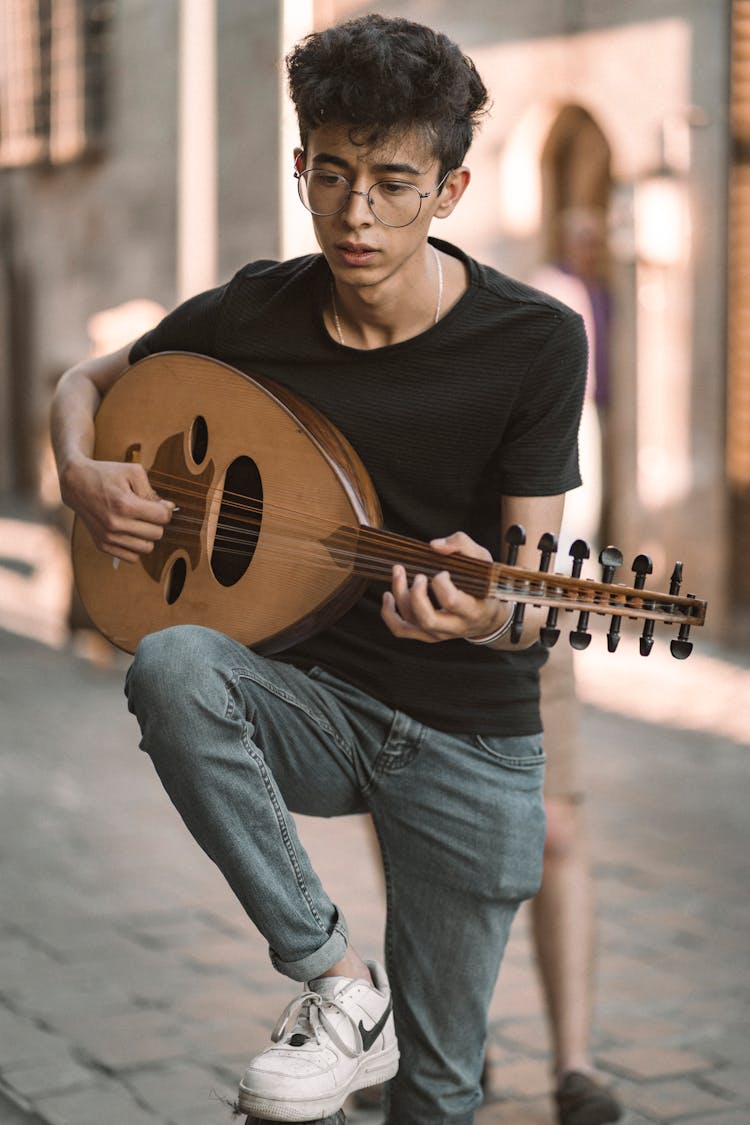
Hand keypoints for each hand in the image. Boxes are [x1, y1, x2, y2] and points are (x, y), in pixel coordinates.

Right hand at [61, 458, 174, 562]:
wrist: (76, 483)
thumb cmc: (106, 474)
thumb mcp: (133, 472)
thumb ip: (152, 491)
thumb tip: (168, 509)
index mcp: (125, 505)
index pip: (163, 517)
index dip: (166, 509)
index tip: (159, 504)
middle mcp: (115, 524)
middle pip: (157, 534)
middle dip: (157, 522)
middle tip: (147, 512)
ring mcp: (108, 537)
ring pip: (147, 548)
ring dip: (147, 536)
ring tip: (139, 522)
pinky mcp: (103, 545)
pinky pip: (132, 557)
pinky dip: (135, 546)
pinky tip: (131, 532)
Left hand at [381, 531, 507, 643]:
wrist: (488, 618)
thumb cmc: (486, 586)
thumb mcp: (483, 561)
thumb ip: (462, 545)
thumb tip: (434, 545)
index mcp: (472, 610)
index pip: (451, 601)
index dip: (441, 583)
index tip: (442, 571)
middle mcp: (454, 627)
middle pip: (427, 618)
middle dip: (415, 594)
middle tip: (418, 575)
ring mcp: (439, 634)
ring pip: (412, 622)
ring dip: (400, 596)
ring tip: (398, 573)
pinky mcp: (426, 635)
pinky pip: (401, 630)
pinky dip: (389, 615)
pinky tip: (389, 596)